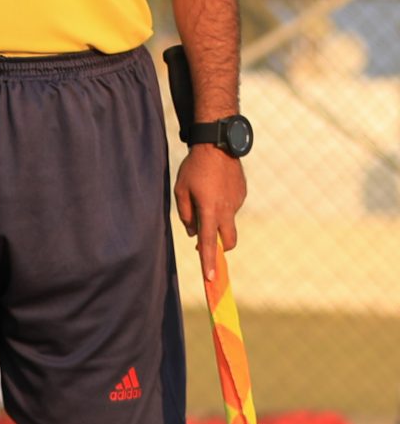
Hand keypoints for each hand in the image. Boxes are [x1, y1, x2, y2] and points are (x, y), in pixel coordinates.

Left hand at [175, 144, 245, 283]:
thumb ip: (186, 215)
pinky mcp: (242, 194)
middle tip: (207, 245)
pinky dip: (222, 206)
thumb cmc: (194, 168)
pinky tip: (214, 189)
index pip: (208, 242)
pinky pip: (231, 207)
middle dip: (220, 248)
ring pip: (228, 222)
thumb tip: (193, 233)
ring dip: (218, 220)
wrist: (218, 145)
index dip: (209, 261)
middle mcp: (227, 210)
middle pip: (228, 241)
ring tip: (204, 197)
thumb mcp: (181, 191)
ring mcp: (237, 202)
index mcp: (210, 210)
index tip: (211, 278)